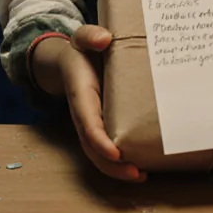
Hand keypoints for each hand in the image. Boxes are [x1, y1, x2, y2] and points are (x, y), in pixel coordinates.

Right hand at [59, 26, 145, 181]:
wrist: (72, 60)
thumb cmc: (82, 49)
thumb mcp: (83, 37)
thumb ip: (90, 35)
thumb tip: (104, 40)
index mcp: (81, 94)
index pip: (88, 122)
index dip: (100, 140)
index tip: (115, 152)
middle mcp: (84, 114)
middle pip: (92, 147)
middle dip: (112, 164)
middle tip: (136, 173)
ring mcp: (91, 123)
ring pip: (98, 154)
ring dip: (117, 170)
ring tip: (140, 176)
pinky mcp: (101, 126)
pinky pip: (106, 149)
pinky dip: (119, 163)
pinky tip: (140, 169)